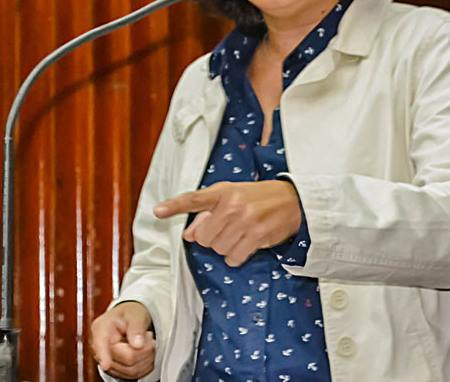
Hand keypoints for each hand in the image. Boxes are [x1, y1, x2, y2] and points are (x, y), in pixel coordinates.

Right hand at [90, 301, 155, 379]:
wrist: (129, 319)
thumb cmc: (130, 313)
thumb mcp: (135, 314)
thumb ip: (136, 327)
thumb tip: (137, 345)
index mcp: (101, 328)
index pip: (100, 344)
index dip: (103, 355)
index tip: (106, 365)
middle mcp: (100, 346)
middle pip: (124, 359)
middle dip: (143, 350)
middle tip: (149, 336)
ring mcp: (107, 360)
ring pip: (130, 370)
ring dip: (147, 358)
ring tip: (148, 341)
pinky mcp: (116, 369)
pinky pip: (134, 375)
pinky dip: (146, 365)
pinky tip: (146, 352)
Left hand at [154, 180, 301, 266]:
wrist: (291, 200)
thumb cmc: (256, 198)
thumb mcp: (230, 197)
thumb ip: (206, 214)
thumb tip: (188, 235)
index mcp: (223, 192)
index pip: (194, 199)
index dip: (174, 206)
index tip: (157, 211)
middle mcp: (233, 205)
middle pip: (204, 237)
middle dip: (210, 237)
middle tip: (225, 229)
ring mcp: (246, 221)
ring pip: (217, 249)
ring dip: (224, 247)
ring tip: (238, 234)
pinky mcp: (257, 236)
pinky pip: (233, 258)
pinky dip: (235, 256)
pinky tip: (245, 244)